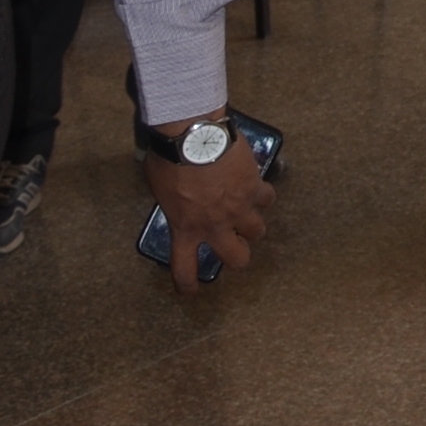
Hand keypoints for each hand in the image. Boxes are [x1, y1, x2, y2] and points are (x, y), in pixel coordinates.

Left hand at [142, 125, 272, 293]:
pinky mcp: (254, 187)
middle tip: (234, 246)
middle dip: (238, 257)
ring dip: (252, 224)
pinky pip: (266, 198)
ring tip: (247, 213)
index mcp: (185, 228)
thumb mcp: (158, 187)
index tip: (190, 290)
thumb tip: (175, 198)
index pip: (185, 269)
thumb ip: (171, 202)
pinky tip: (256, 186)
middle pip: (237, 258)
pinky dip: (262, 193)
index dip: (188, 285)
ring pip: (258, 231)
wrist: (193, 135)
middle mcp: (215, 225)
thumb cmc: (168, 159)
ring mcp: (238, 208)